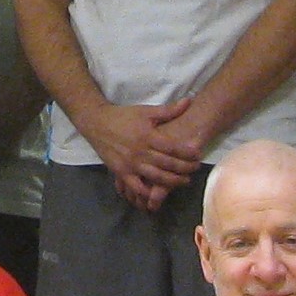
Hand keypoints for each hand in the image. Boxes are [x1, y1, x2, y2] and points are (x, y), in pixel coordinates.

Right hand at [77, 100, 198, 202]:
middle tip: (196, 168)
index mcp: (148, 136)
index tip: (198, 154)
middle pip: (168, 164)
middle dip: (185, 168)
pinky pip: (136, 187)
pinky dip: (147, 193)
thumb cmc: (123, 117)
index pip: (173, 148)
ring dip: (172, 182)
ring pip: (156, 177)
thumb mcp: (146, 111)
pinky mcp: (121, 172)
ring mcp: (130, 164)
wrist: (97, 123)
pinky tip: (157, 194)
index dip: (188, 153)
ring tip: (184, 181)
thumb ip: (169, 110)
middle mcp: (140, 152)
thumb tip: (189, 101)